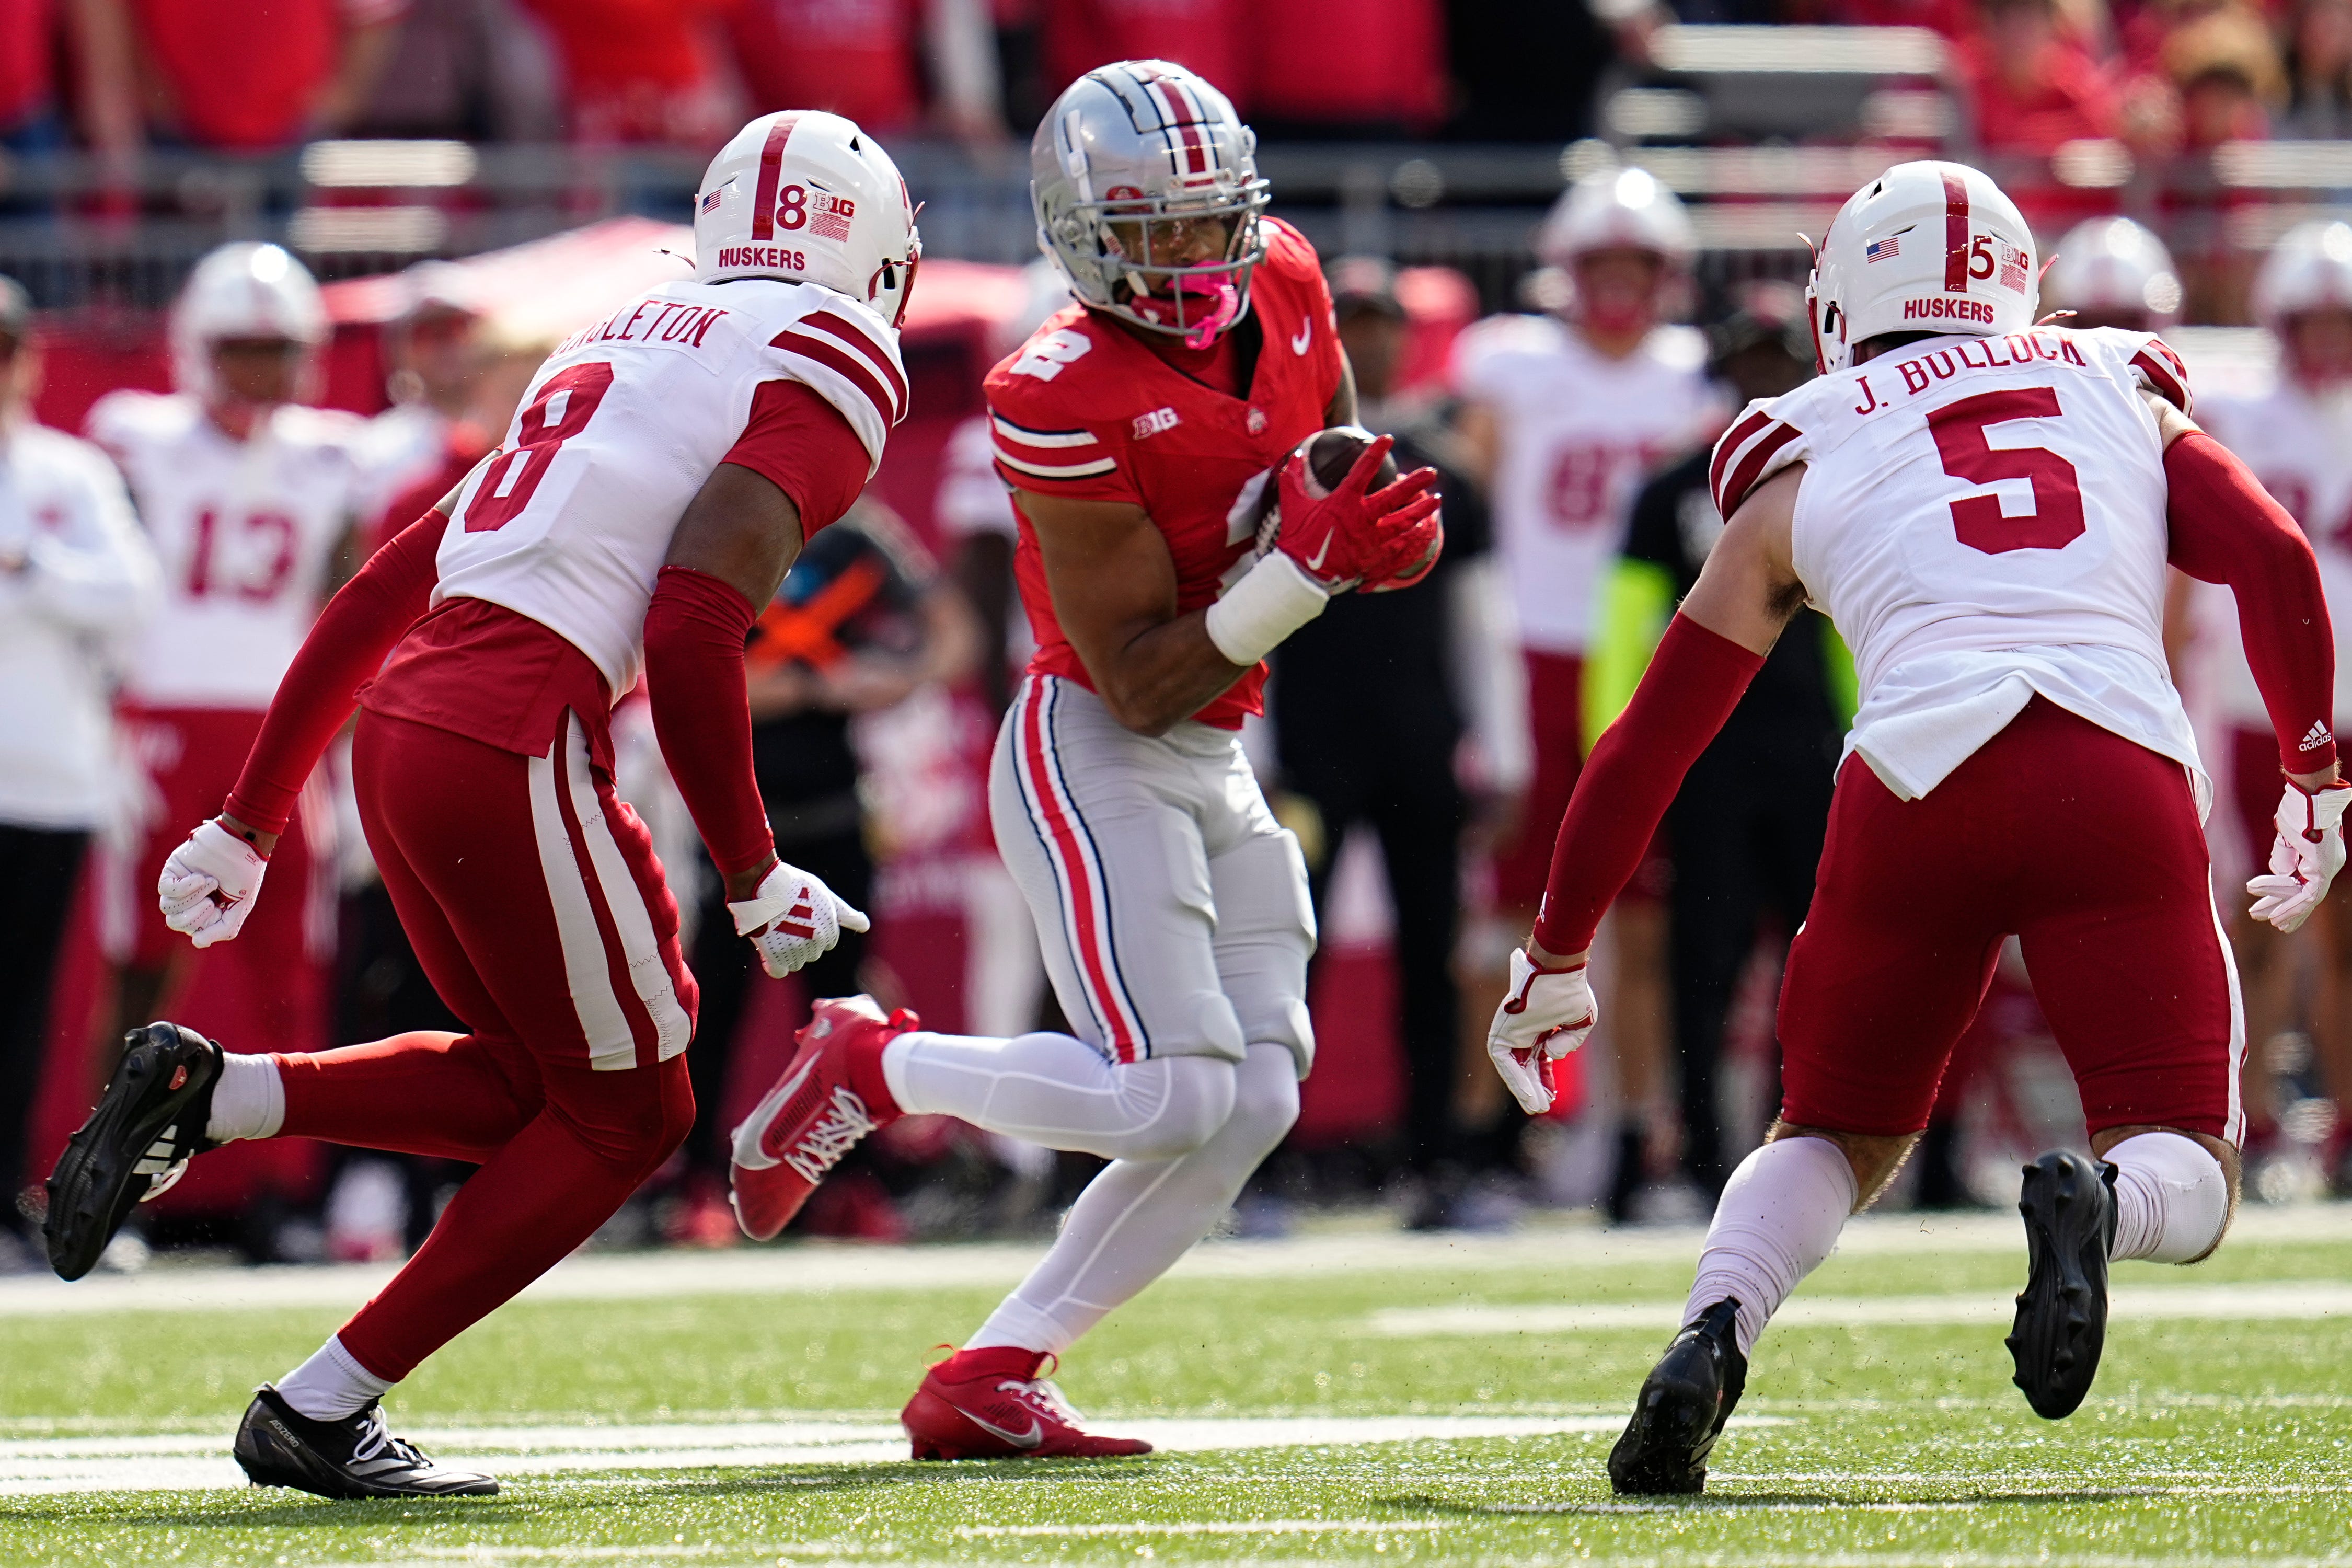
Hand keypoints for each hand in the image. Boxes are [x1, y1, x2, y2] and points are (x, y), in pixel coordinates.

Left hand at [157, 820, 269, 948]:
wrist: (243, 842)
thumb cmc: (246, 873)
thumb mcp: (241, 906)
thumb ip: (223, 929)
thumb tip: (196, 943)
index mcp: (206, 911)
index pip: (193, 930)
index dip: (206, 925)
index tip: (221, 908)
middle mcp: (189, 899)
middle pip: (176, 922)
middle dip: (195, 915)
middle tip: (212, 900)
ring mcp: (179, 884)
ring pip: (167, 908)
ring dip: (191, 899)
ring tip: (209, 882)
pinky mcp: (172, 870)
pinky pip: (165, 889)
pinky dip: (184, 887)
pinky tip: (200, 878)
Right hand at [727, 857, 871, 977]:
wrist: (764, 882)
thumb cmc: (794, 886)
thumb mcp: (825, 895)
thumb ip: (845, 914)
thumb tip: (865, 926)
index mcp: (829, 928)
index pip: (828, 942)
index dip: (816, 931)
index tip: (803, 919)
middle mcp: (817, 941)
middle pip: (813, 952)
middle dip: (803, 942)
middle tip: (787, 922)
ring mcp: (796, 949)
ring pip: (796, 963)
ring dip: (788, 952)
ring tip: (777, 931)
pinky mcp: (776, 954)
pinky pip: (779, 972)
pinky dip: (774, 965)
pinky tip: (769, 954)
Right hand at [1272, 432, 1442, 592]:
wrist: (1302, 577)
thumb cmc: (1297, 538)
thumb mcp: (1293, 504)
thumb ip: (1294, 477)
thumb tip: (1297, 454)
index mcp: (1343, 502)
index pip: (1363, 470)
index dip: (1376, 452)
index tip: (1388, 438)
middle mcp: (1363, 519)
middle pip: (1395, 496)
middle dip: (1415, 482)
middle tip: (1432, 472)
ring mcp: (1373, 541)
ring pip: (1405, 522)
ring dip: (1422, 510)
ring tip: (1436, 500)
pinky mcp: (1376, 560)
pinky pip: (1402, 548)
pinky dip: (1416, 540)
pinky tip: (1426, 532)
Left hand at [1486, 946, 1594, 1113]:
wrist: (1558, 971)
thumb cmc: (1570, 991)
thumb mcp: (1580, 1022)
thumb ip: (1569, 1042)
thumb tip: (1551, 1055)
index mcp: (1539, 1029)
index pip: (1538, 1061)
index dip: (1545, 1080)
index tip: (1551, 1098)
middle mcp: (1523, 1031)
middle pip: (1526, 1067)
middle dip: (1533, 1089)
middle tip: (1541, 1108)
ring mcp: (1511, 1031)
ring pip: (1514, 1067)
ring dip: (1523, 1088)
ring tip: (1536, 1107)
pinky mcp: (1501, 1030)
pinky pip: (1505, 1061)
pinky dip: (1516, 1078)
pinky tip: (1528, 1093)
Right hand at [2249, 777, 2351, 932]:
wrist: (2308, 798)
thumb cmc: (2298, 811)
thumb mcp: (2286, 839)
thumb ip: (2283, 858)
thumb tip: (2279, 875)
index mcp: (2322, 855)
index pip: (2304, 882)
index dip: (2288, 898)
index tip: (2272, 910)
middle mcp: (2330, 863)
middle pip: (2308, 895)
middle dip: (2291, 911)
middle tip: (2276, 925)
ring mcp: (2328, 867)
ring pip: (2308, 899)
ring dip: (2288, 912)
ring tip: (2271, 923)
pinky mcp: (2323, 869)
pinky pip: (2307, 895)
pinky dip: (2292, 907)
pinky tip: (2276, 916)